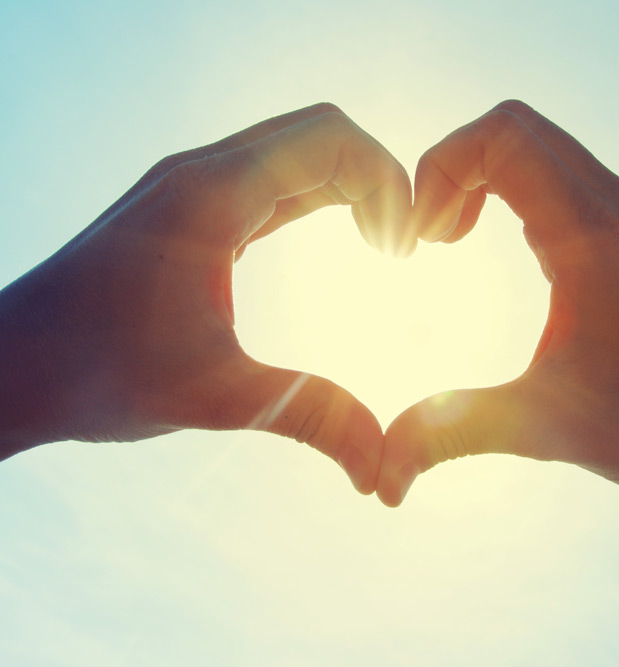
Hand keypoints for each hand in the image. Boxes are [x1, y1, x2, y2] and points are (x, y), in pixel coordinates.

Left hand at [0, 103, 412, 493]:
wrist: (13, 367)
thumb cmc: (96, 373)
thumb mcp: (216, 396)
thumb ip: (311, 418)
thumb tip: (383, 468)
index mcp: (210, 196)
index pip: (329, 139)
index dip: (386, 180)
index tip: (403, 250)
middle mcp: (201, 174)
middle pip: (319, 133)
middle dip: (376, 179)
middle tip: (399, 247)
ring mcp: (192, 187)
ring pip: (295, 151)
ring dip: (349, 185)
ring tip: (380, 244)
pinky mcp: (188, 209)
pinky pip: (271, 180)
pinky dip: (318, 198)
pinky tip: (339, 240)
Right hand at [377, 100, 618, 512]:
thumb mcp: (540, 424)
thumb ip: (450, 433)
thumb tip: (382, 477)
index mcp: (590, 234)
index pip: (502, 137)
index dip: (440, 168)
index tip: (420, 239)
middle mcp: (616, 206)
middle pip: (516, 128)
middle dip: (453, 168)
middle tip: (428, 237)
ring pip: (541, 148)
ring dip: (483, 177)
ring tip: (451, 239)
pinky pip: (562, 176)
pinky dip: (514, 191)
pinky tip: (500, 247)